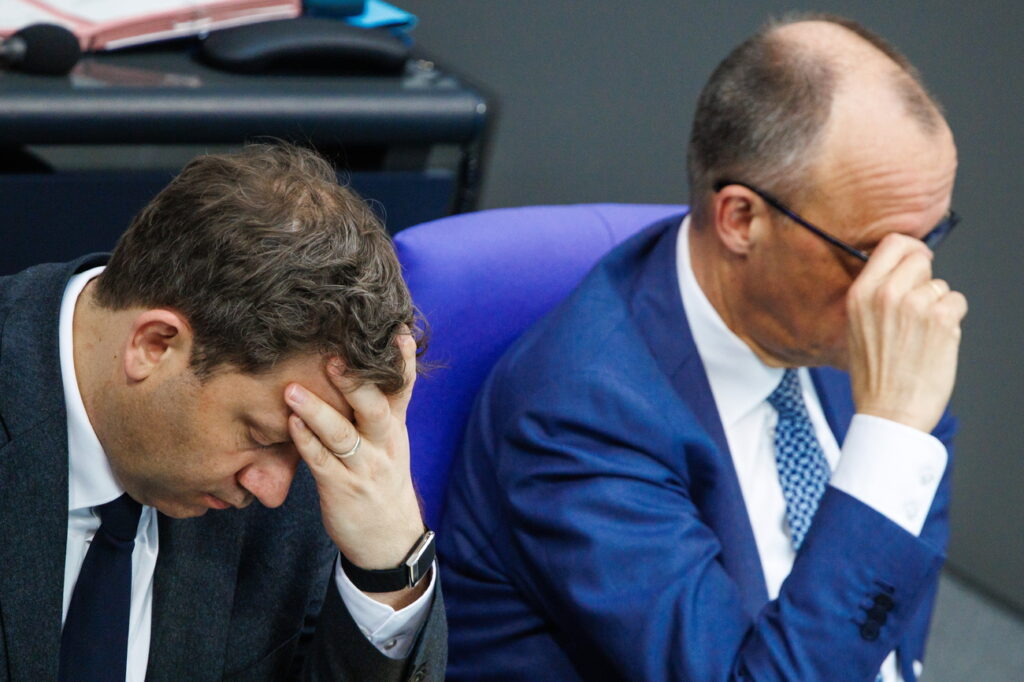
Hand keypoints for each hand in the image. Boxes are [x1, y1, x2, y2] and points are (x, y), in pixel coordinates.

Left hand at [285, 332, 425, 604]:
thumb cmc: (380, 481)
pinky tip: (291, 425)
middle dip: (355, 383)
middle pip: (375, 408)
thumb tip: (354, 366)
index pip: (403, 389)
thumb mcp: (388, 444)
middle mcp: (384, 445)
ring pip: (343, 435)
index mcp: (395, 429)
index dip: (402, 361)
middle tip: (334, 357)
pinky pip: (322, 463)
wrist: (389, 540)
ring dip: (317, 411)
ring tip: (292, 390)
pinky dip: (306, 442)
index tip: (397, 331)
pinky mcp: (342, 489)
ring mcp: (364, 468)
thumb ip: (375, 410)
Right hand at [845, 233, 967, 432]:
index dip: (910, 250)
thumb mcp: (856, 327)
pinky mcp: (940, 319)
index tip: (917, 263)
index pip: (892, 245)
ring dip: (938, 306)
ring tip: (922, 335)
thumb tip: (901, 272)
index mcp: (860, 294)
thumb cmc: (874, 375)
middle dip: (925, 280)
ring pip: (940, 285)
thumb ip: (874, 295)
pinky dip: (952, 320)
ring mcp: (914, 305)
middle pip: (920, 259)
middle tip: (919, 308)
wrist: (889, 410)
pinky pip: (957, 302)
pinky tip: (935, 341)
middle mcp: (886, 294)